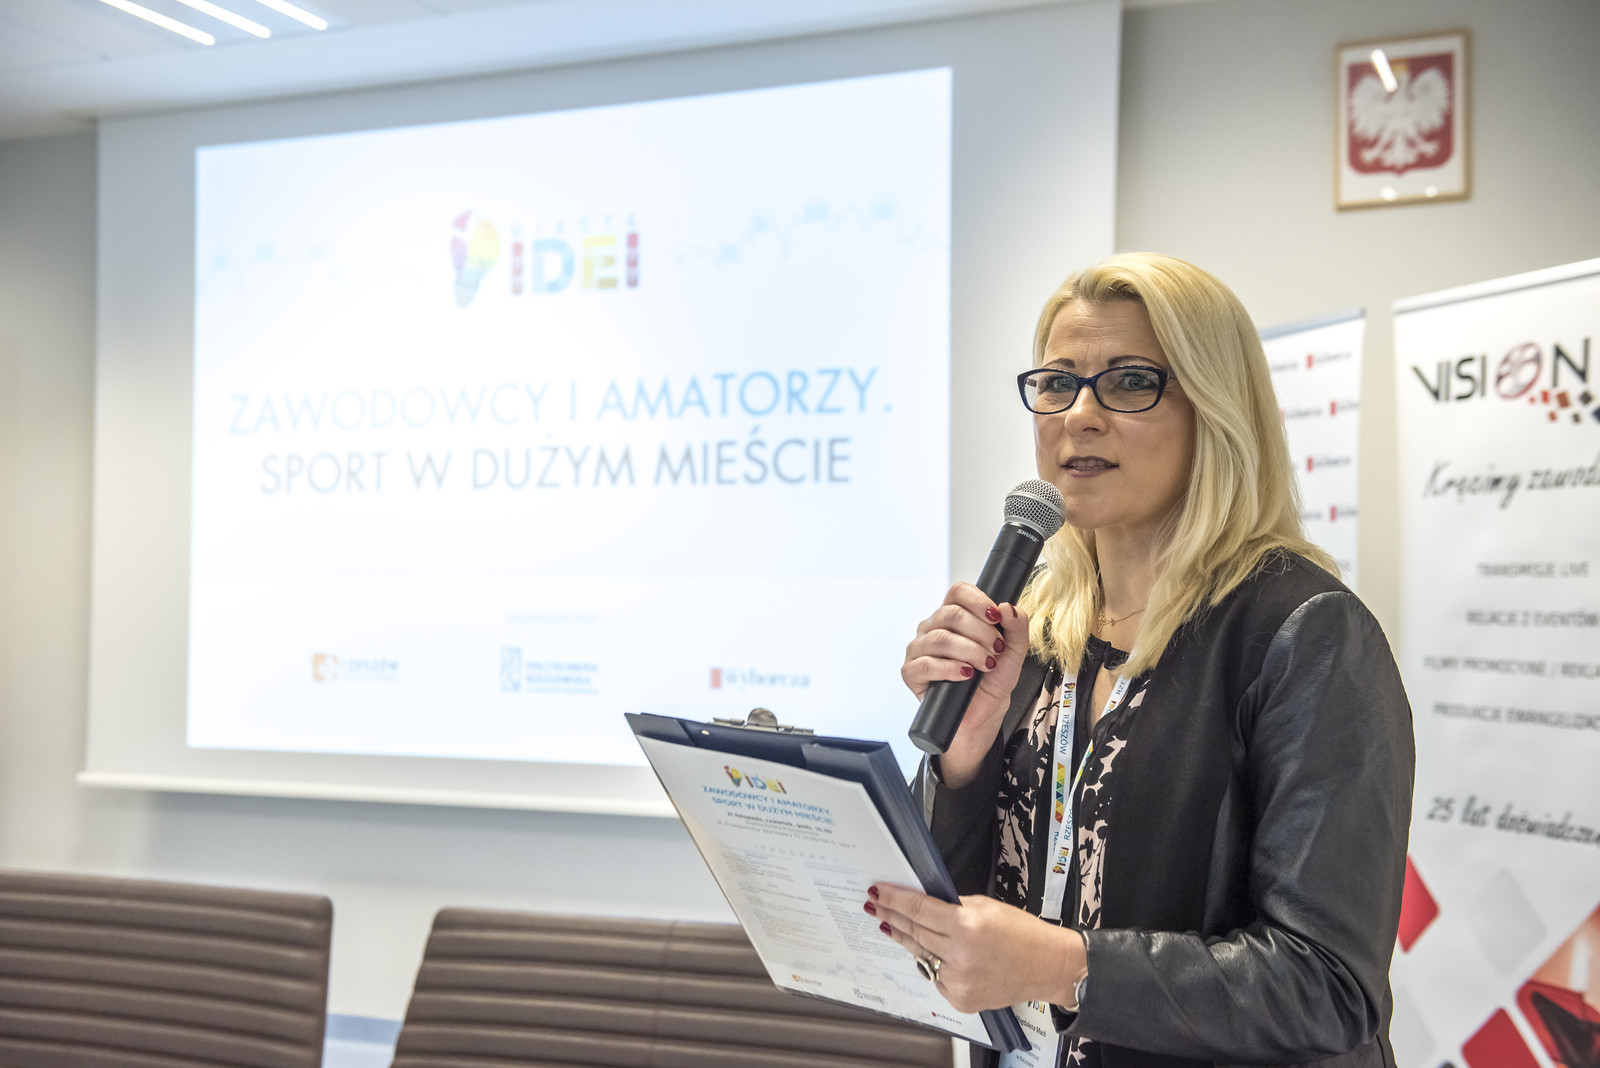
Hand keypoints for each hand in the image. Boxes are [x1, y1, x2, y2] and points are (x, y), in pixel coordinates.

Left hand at [867, 883, 1084, 1012]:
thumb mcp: (986, 906)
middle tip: (875, 905)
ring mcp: (958, 982)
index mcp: (966, 926)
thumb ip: (953, 906)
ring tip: (889, 926)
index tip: (877, 892)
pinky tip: (924, 951)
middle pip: (915, 932)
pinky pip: (935, 976)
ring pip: (921, 956)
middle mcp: (959, 956)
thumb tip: (923, 903)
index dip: (894, 899)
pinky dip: (930, 963)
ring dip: (904, 939)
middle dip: (892, 917)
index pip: (918, 910)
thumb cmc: (1022, 932)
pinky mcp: (961, 1000)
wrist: (1048, 967)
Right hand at [901, 584, 1031, 786]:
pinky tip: (966, 675)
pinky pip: (925, 664)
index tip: (996, 616)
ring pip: (940, 638)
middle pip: (950, 613)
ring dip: (970, 651)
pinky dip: (950, 668)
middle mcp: (933, 628)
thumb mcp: (1013, 654)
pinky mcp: (911, 673)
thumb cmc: (991, 684)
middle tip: (996, 650)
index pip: (958, 592)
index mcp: (954, 617)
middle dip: (980, 632)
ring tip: (986, 665)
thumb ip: (1017, 628)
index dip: (978, 600)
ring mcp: (919, 649)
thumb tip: (1008, 607)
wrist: (981, 718)